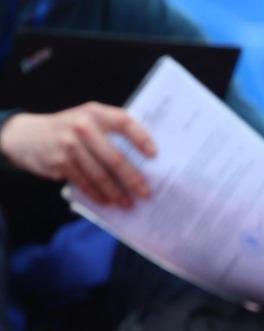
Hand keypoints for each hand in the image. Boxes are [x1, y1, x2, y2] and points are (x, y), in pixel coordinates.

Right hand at [0, 102, 155, 206]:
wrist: (26, 135)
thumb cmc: (69, 130)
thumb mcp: (87, 120)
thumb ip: (110, 131)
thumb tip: (145, 159)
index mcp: (95, 112)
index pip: (124, 122)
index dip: (141, 138)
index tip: (155, 155)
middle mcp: (82, 126)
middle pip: (115, 158)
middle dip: (133, 179)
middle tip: (146, 193)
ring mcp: (69, 144)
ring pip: (100, 175)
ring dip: (117, 193)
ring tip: (128, 203)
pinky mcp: (60, 162)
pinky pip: (85, 183)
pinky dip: (98, 194)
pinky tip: (108, 201)